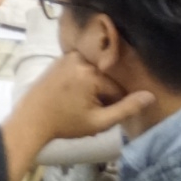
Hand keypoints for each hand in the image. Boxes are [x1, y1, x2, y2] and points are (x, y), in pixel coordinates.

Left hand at [12, 51, 155, 146]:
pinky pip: (82, 68)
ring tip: (79, 103)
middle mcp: (79, 58)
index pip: (118, 89)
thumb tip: (150, 96)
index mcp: (90, 72)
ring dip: (93, 87)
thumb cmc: (64, 124)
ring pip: (95, 73)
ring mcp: (67, 57)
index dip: (113, 105)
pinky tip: (72, 95)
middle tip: (87, 109)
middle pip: (106, 79)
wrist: (30, 120)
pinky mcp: (59, 59)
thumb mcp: (100, 122)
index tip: (100, 115)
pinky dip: (83, 80)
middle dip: (103, 95)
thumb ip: (126, 109)